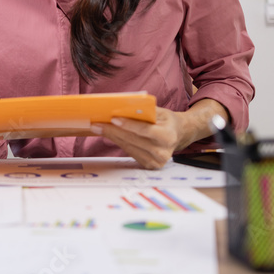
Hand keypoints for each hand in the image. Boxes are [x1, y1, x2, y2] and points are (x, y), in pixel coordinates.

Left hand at [92, 99, 225, 169]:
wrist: (178, 134)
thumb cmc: (166, 120)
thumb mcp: (160, 111)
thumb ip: (144, 111)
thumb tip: (121, 108)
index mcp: (168, 136)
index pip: (145, 130)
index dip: (128, 125)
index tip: (113, 119)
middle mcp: (163, 152)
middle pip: (133, 140)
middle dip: (113, 130)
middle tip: (96, 123)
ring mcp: (156, 161)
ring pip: (128, 147)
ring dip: (112, 137)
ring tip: (98, 127)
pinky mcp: (149, 165)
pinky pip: (130, 152)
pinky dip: (118, 142)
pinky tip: (109, 134)